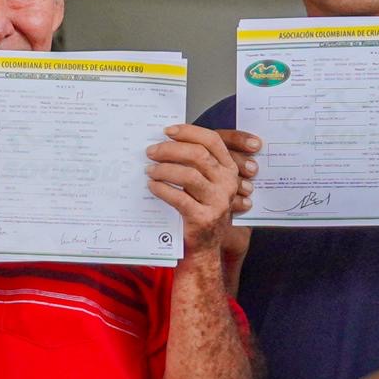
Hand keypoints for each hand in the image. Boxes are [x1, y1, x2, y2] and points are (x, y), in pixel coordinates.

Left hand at [146, 124, 250, 259]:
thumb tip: (165, 142)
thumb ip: (194, 164)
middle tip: (151, 151)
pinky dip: (162, 189)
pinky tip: (152, 186)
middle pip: (198, 155)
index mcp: (229, 169)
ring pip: (188, 175)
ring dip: (164, 169)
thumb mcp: (204, 184)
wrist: (204, 247)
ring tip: (149, 170)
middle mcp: (227, 183)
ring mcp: (217, 201)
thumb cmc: (200, 209)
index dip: (189, 132)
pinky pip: (179, 198)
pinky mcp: (203, 218)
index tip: (167, 131)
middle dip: (170, 150)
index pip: (212, 141)